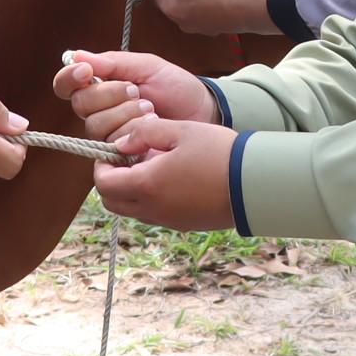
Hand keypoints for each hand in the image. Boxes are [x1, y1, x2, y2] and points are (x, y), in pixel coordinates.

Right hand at [53, 48, 215, 140]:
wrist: (202, 113)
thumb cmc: (176, 88)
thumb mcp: (148, 67)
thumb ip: (113, 63)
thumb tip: (75, 55)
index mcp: (100, 87)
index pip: (66, 85)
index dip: (70, 78)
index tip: (87, 72)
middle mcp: (98, 113)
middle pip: (81, 105)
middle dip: (110, 95)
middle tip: (136, 91)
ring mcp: (108, 137)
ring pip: (96, 127)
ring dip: (125, 115)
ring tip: (151, 110)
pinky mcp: (121, 157)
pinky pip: (111, 148)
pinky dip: (133, 133)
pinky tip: (151, 126)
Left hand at [93, 114, 241, 231]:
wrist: (254, 183)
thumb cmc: (218, 153)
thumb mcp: (180, 131)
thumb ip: (144, 133)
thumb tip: (120, 143)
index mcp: (147, 184)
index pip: (103, 183)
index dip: (100, 165)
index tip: (111, 150)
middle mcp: (152, 209)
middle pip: (111, 203)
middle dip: (110, 181)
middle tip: (125, 159)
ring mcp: (168, 220)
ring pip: (131, 211)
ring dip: (129, 191)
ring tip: (149, 166)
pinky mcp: (183, 224)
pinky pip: (152, 215)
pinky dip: (149, 199)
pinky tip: (168, 178)